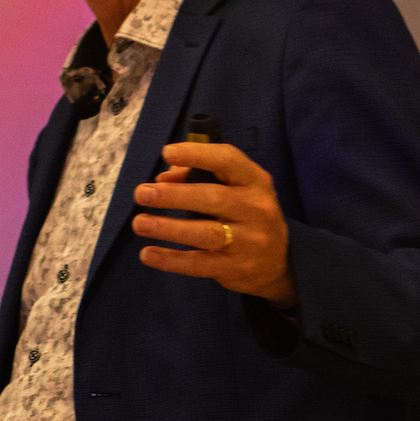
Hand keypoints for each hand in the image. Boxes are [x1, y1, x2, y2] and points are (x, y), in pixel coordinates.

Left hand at [132, 142, 296, 307]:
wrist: (280, 262)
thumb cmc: (247, 214)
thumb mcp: (235, 190)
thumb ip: (199, 178)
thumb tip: (161, 179)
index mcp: (255, 181)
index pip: (228, 160)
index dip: (197, 154)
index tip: (167, 152)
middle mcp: (256, 208)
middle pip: (213, 198)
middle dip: (174, 195)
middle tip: (142, 193)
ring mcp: (248, 241)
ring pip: (206, 233)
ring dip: (169, 228)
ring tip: (139, 223)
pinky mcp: (235, 268)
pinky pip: (200, 264)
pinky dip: (172, 260)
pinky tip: (148, 254)